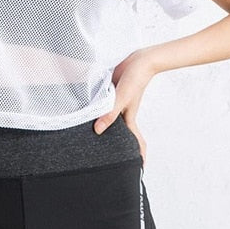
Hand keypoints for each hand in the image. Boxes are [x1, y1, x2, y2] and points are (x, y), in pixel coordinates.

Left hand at [93, 50, 157, 165]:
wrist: (139, 61)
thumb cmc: (135, 80)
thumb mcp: (121, 98)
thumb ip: (110, 114)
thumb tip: (97, 131)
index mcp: (128, 117)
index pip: (135, 141)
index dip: (139, 154)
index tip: (140, 168)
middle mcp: (122, 112)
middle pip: (120, 133)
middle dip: (117, 145)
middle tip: (108, 157)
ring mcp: (117, 103)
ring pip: (110, 118)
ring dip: (105, 125)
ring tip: (95, 136)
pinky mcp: (112, 92)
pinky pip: (104, 105)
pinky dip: (99, 110)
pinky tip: (89, 111)